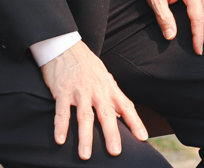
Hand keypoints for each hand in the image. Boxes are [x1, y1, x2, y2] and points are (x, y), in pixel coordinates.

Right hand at [40, 41, 147, 158]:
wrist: (66, 46)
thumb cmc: (87, 65)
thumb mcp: (104, 77)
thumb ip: (112, 97)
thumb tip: (121, 116)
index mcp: (109, 87)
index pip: (126, 106)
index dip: (135, 122)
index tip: (143, 138)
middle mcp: (97, 90)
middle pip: (106, 114)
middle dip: (111, 134)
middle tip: (116, 152)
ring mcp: (79, 91)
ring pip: (84, 117)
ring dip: (85, 137)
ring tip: (85, 155)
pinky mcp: (62, 92)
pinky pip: (61, 112)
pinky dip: (61, 127)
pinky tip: (60, 140)